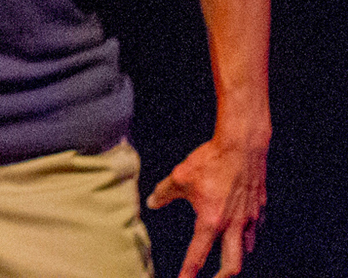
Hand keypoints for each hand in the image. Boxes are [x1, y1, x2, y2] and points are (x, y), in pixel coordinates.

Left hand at [146, 134, 267, 277]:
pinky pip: (255, 232)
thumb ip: (164, 193)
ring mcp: (250, 219)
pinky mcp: (260, 210)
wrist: (242, 147)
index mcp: (210, 221)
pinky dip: (248, 238)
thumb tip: (152, 203)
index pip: (197, 255)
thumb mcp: (180, 177)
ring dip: (237, 258)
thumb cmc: (210, 160)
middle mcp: (232, 226)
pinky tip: (241, 235)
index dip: (188, 272)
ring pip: (246, 250)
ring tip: (226, 261)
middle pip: (232, 266)